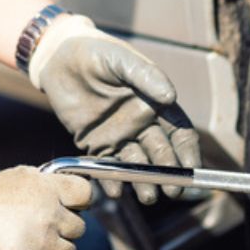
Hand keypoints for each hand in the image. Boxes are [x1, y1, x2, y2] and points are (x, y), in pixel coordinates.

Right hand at [0, 166, 91, 249]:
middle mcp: (48, 217)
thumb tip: (71, 193)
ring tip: (28, 243)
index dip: (78, 200)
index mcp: (46, 190)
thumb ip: (48, 182)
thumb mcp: (18, 177)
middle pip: (78, 227)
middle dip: (62, 228)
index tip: (70, 206)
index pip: (85, 193)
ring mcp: (41, 246)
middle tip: (39, 227)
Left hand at [28, 15, 201, 203]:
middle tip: (171, 192)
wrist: (59, 57)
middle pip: (161, 155)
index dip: (188, 152)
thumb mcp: (121, 60)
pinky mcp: (95, 143)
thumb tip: (170, 96)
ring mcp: (119, 135)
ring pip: (137, 165)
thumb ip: (146, 76)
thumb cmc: (96, 52)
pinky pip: (107, 167)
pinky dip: (112, 181)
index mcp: (155, 104)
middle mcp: (141, 123)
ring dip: (144, 183)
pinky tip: (116, 190)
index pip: (179, 132)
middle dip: (169, 175)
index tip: (191, 169)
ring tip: (147, 196)